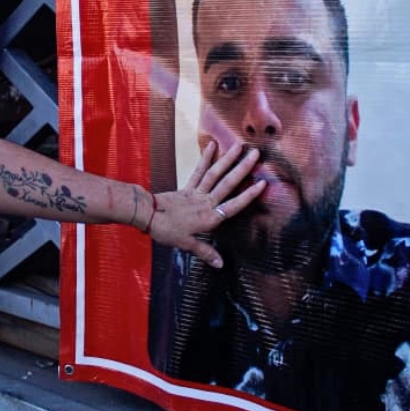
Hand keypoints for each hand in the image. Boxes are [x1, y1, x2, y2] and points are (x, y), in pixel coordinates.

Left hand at [147, 140, 262, 267]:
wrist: (146, 215)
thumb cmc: (167, 231)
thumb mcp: (186, 245)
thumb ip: (205, 253)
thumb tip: (221, 265)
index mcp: (209, 218)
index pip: (233, 206)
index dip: (248, 196)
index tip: (262, 183)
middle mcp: (205, 203)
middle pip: (227, 184)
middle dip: (242, 169)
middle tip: (255, 153)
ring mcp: (196, 193)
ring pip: (214, 174)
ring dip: (227, 159)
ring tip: (239, 145)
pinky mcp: (186, 187)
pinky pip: (198, 171)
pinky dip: (205, 158)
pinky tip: (212, 145)